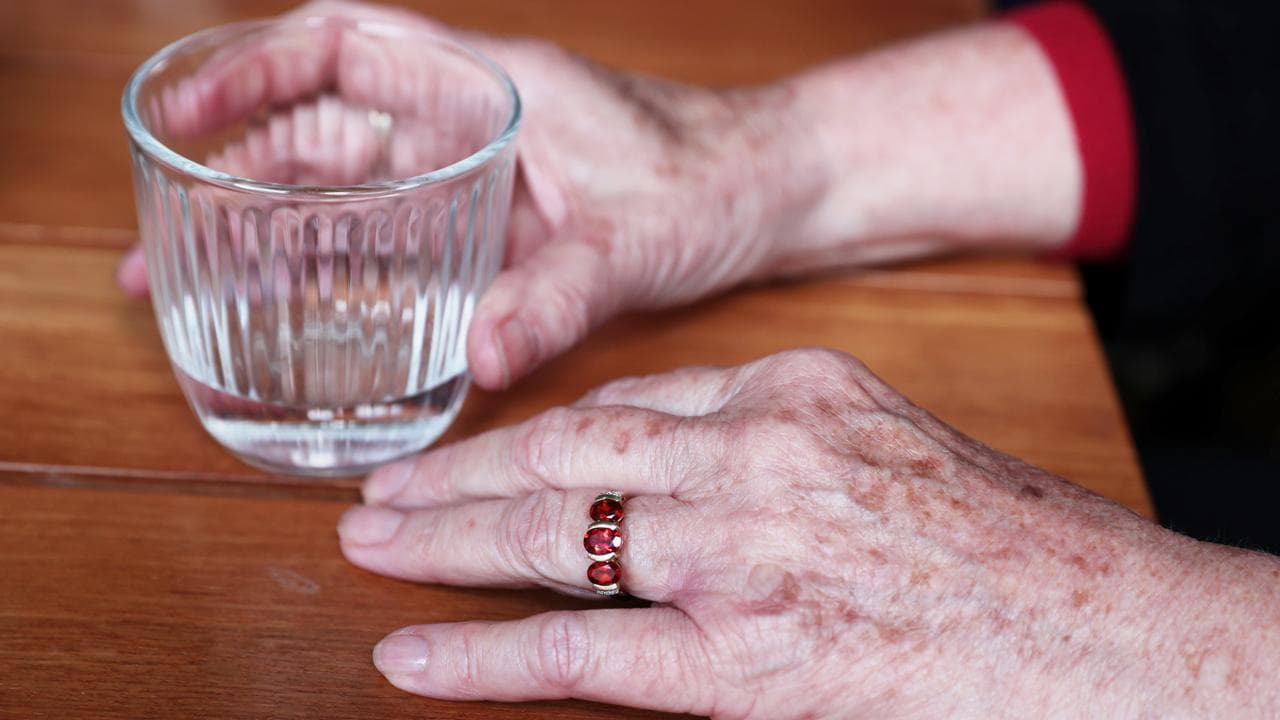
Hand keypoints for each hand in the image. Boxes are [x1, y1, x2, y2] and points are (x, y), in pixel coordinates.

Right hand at [116, 0, 824, 389]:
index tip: (184, 114)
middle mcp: (474, 121)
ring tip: (207, 286)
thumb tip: (479, 358)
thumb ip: (558, 295)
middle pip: (327, 127)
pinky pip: (402, 238)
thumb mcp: (636, 238)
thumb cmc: (717, 181)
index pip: (342, 44)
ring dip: (280, 228)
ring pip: (355, 187)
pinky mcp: (502, 225)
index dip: (251, 71)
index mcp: (492, 87)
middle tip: (166, 240)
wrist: (774, 195)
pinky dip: (347, 267)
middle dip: (238, 174)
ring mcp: (482, 174)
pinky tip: (307, 313)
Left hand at [337, 348, 1279, 716]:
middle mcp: (758, 454)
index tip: (483, 445)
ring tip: (371, 544)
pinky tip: (410, 652)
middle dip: (464, 469)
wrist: (1112, 632)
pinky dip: (484, 652)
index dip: (538, 428)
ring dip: (449, 538)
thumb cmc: (1013, 547)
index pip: (630, 400)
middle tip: (384, 486)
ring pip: (557, 530)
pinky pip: (585, 650)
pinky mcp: (752, 659)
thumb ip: (778, 445)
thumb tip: (675, 473)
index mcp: (796, 390)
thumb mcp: (888, 447)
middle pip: (571, 449)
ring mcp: (747, 552)